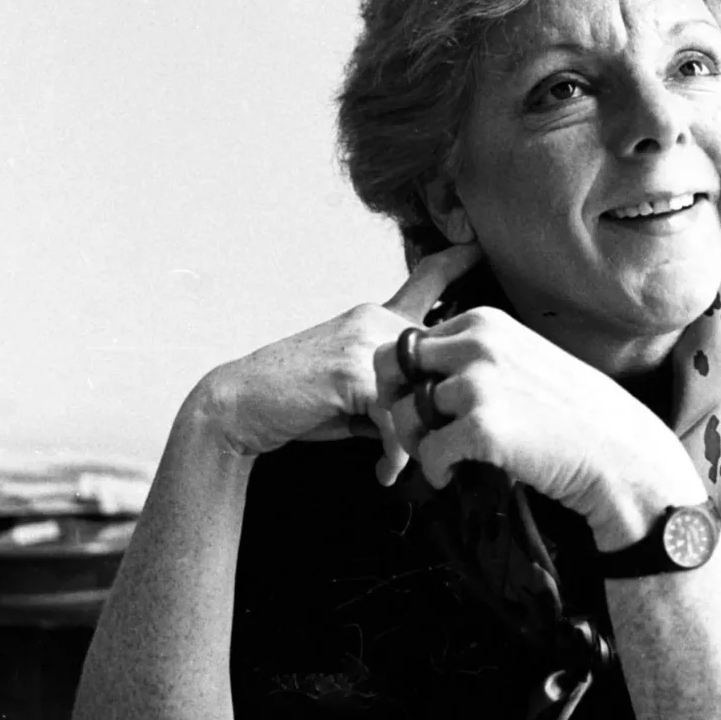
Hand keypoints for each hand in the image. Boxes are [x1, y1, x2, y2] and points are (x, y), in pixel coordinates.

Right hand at [191, 244, 481, 477]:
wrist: (240, 406)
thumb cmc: (300, 403)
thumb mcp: (357, 391)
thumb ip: (396, 390)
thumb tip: (436, 417)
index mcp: (377, 317)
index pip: (427, 280)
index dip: (454, 262)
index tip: (479, 246)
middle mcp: (375, 319)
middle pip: (442, 359)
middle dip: (446, 409)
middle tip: (436, 453)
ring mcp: (364, 341)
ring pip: (422, 393)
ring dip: (418, 440)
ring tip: (401, 469)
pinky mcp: (352, 371)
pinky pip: (396, 417)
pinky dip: (395, 452)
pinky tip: (383, 472)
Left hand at [373, 306, 703, 546]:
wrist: (621, 454)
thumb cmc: (574, 415)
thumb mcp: (524, 359)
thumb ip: (477, 357)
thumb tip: (422, 376)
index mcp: (485, 321)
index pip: (410, 340)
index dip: (409, 378)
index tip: (428, 407)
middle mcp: (478, 343)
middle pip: (390, 364)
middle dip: (395, 400)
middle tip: (417, 431)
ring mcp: (479, 382)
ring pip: (405, 411)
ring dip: (416, 442)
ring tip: (442, 459)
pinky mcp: (483, 427)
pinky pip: (428, 451)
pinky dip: (435, 470)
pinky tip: (454, 476)